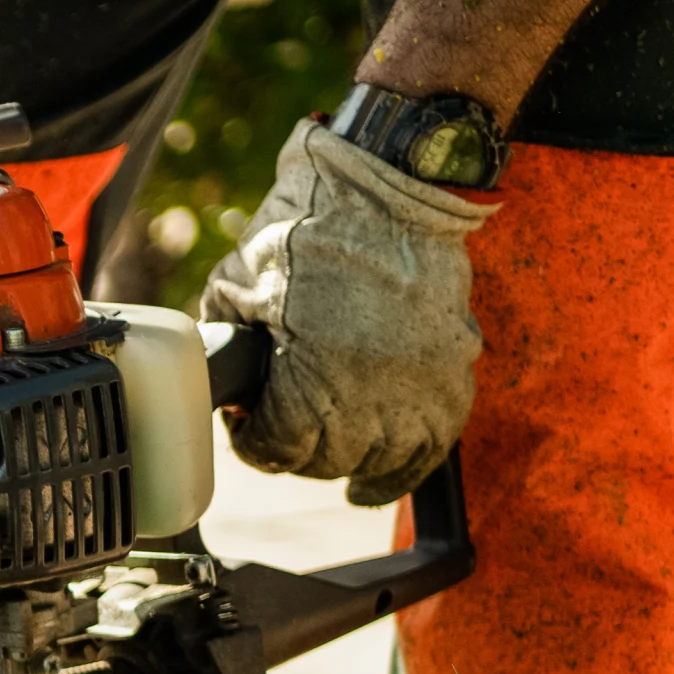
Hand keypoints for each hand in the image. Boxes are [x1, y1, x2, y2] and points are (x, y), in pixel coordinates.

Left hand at [198, 122, 491, 507]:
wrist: (391, 186)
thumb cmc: (309, 227)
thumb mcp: (238, 284)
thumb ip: (223, 340)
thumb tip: (219, 382)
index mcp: (313, 381)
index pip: (277, 450)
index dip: (252, 443)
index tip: (246, 426)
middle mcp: (372, 397)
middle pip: (325, 461)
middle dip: (295, 449)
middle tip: (282, 426)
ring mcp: (420, 389)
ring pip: (376, 460)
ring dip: (343, 458)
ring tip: (323, 443)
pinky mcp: (454, 374)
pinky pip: (431, 449)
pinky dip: (399, 472)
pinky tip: (369, 486)